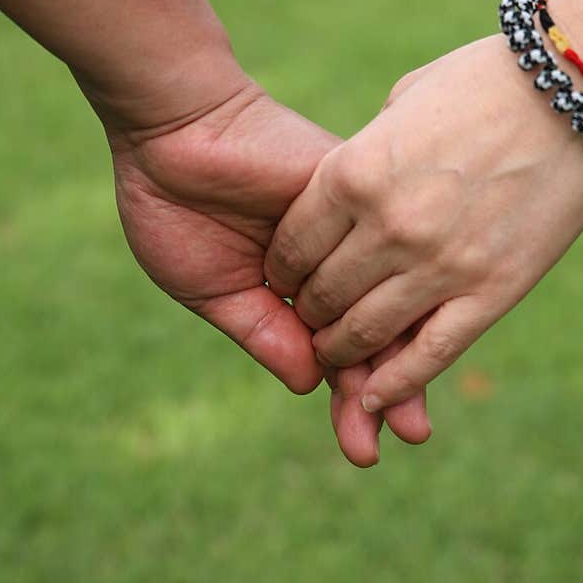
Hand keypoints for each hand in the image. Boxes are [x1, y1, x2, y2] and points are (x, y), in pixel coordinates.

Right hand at [98, 74, 430, 465]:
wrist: (169, 132)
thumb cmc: (174, 207)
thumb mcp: (214, 290)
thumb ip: (265, 334)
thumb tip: (313, 384)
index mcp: (295, 292)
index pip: (336, 354)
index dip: (352, 402)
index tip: (365, 449)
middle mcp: (332, 269)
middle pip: (373, 338)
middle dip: (387, 394)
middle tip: (407, 438)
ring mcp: (348, 237)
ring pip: (386, 305)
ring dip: (398, 362)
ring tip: (412, 421)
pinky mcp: (358, 199)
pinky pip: (383, 258)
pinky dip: (393, 301)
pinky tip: (404, 346)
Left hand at [265, 34, 582, 410]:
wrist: (578, 90)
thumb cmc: (488, 80)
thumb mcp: (403, 103)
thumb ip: (368, 152)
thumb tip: (350, 186)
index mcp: (354, 172)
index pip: (292, 246)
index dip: (283, 269)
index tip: (288, 276)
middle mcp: (388, 226)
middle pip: (322, 295)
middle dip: (309, 311)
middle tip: (314, 316)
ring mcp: (440, 265)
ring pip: (365, 333)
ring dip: (342, 349)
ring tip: (339, 350)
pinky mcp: (492, 292)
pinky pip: (429, 356)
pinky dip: (394, 384)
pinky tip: (372, 399)